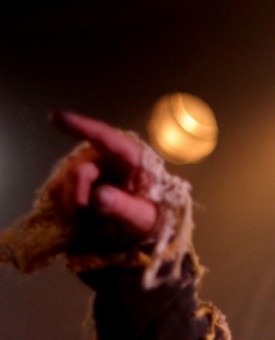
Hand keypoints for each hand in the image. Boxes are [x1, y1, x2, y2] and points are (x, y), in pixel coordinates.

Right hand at [48, 111, 157, 237]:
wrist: (146, 222)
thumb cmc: (152, 215)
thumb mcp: (145, 218)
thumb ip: (125, 207)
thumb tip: (99, 195)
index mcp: (133, 158)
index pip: (106, 139)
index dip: (81, 127)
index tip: (57, 116)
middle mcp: (107, 156)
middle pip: (78, 170)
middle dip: (79, 194)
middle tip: (85, 215)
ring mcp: (89, 165)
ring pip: (64, 179)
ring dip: (72, 203)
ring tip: (92, 218)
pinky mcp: (75, 178)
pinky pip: (57, 188)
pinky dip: (66, 204)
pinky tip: (81, 215)